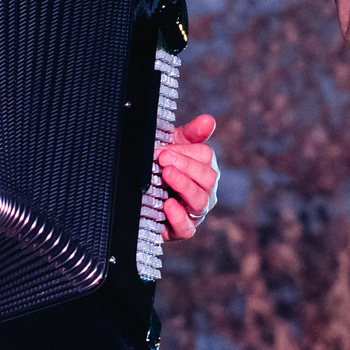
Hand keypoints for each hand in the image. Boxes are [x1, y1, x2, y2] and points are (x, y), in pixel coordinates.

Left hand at [156, 113, 219, 237]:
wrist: (141, 195)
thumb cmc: (162, 167)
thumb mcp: (173, 146)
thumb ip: (191, 133)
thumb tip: (208, 120)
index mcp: (205, 168)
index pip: (206, 157)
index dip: (185, 152)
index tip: (163, 149)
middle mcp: (206, 190)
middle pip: (208, 178)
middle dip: (185, 166)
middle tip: (162, 158)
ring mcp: (196, 212)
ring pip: (200, 201)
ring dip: (183, 186)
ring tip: (167, 175)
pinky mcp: (182, 230)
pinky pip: (187, 228)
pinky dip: (178, 217)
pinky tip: (168, 205)